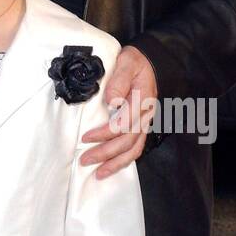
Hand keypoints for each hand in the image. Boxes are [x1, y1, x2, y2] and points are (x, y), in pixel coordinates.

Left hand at [78, 45, 158, 177]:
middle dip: (106, 153)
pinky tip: (111, 167)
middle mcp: (145, 116)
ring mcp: (145, 123)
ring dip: (115, 163)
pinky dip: (123, 160)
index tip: (85, 137)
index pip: (123, 124)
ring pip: (134, 149)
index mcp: (142, 101)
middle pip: (127, 141)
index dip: (104, 133)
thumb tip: (110, 101)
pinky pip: (135, 147)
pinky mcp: (141, 126)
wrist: (150, 62)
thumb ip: (119, 80)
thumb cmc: (135, 62)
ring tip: (98, 173)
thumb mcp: (126, 62)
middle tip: (85, 160)